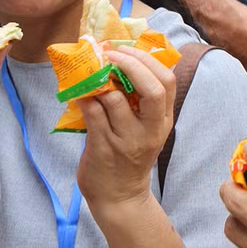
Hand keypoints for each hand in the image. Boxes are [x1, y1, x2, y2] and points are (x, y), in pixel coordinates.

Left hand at [76, 46, 175, 210]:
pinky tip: (80, 92)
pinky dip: (84, 98)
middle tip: (109, 55)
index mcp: (163, 120)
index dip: (147, 60)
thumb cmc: (130, 156)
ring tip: (90, 74)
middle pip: (152, 88)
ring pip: (115, 99)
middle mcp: (150, 130)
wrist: (119, 197)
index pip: (167, 81)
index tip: (126, 50)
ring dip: (100, 81)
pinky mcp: (104, 148)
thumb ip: (140, 100)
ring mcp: (127, 140)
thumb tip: (121, 59)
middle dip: (130, 64)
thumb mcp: (146, 128)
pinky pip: (93, 113)